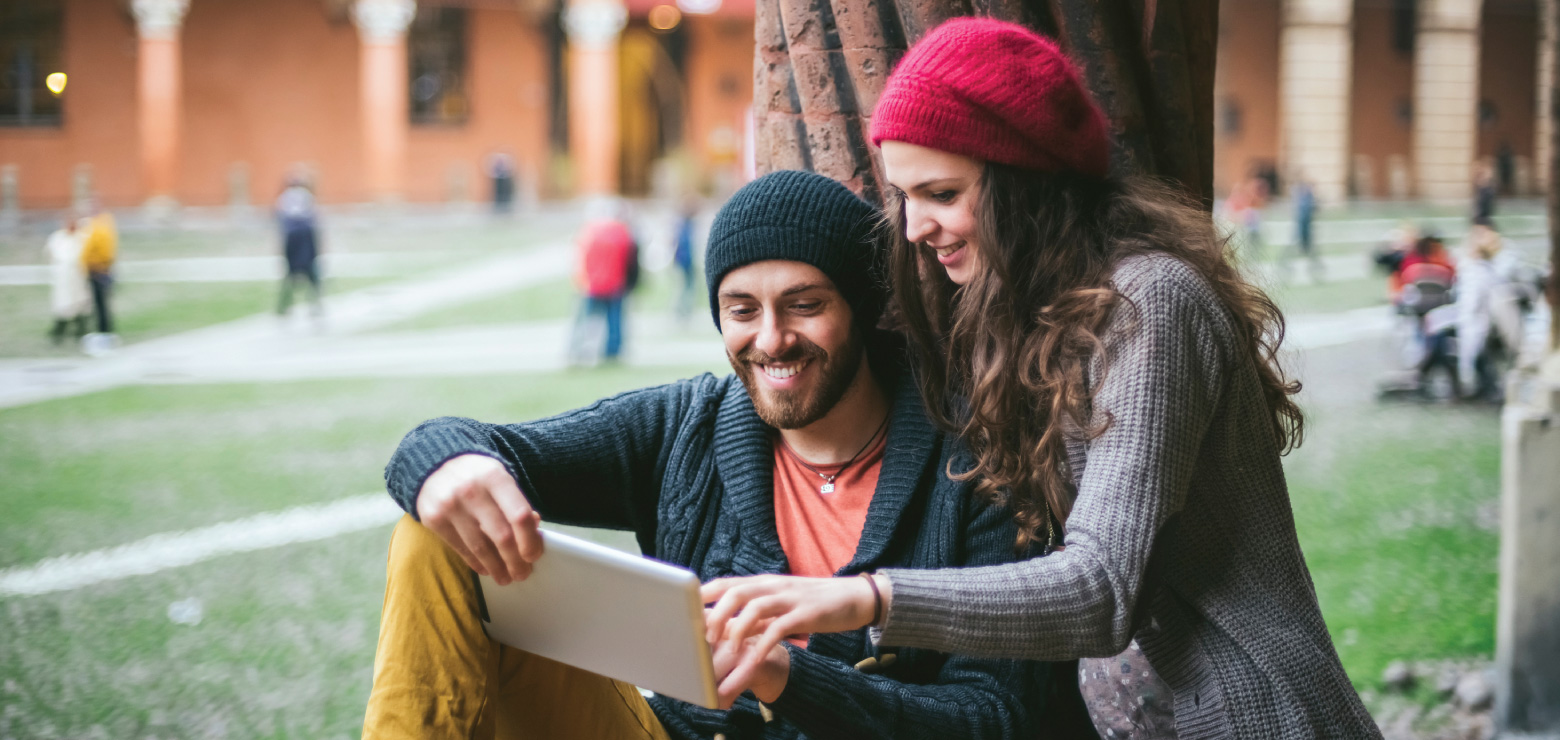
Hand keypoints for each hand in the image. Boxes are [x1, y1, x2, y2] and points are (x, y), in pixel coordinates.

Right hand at [415, 453, 543, 584]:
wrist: (434, 465)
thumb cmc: (477, 476)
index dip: (530, 541)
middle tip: (522, 574)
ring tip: (505, 578)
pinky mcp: (433, 519)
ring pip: (480, 547)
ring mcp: (450, 506)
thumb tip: (534, 532)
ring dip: (496, 567)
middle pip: (501, 536)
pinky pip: (460, 548)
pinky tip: (485, 569)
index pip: (519, 515)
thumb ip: (516, 503)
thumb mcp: (500, 479)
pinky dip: (476, 562)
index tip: (534, 556)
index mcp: (495, 477)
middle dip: (515, 561)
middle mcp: (472, 490)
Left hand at [701, 574, 887, 695]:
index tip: (683, 612)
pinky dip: (764, 644)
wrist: (854, 596)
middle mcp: (774, 586)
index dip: (704, 595)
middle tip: (703, 637)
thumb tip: (727, 626)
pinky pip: (780, 628)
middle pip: (736, 592)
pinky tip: (754, 660)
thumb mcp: (780, 604)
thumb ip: (756, 613)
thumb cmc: (812, 603)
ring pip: (755, 607)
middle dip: (716, 614)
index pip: (727, 583)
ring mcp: (790, 598)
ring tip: (725, 650)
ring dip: (736, 629)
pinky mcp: (806, 614)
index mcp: (765, 582)